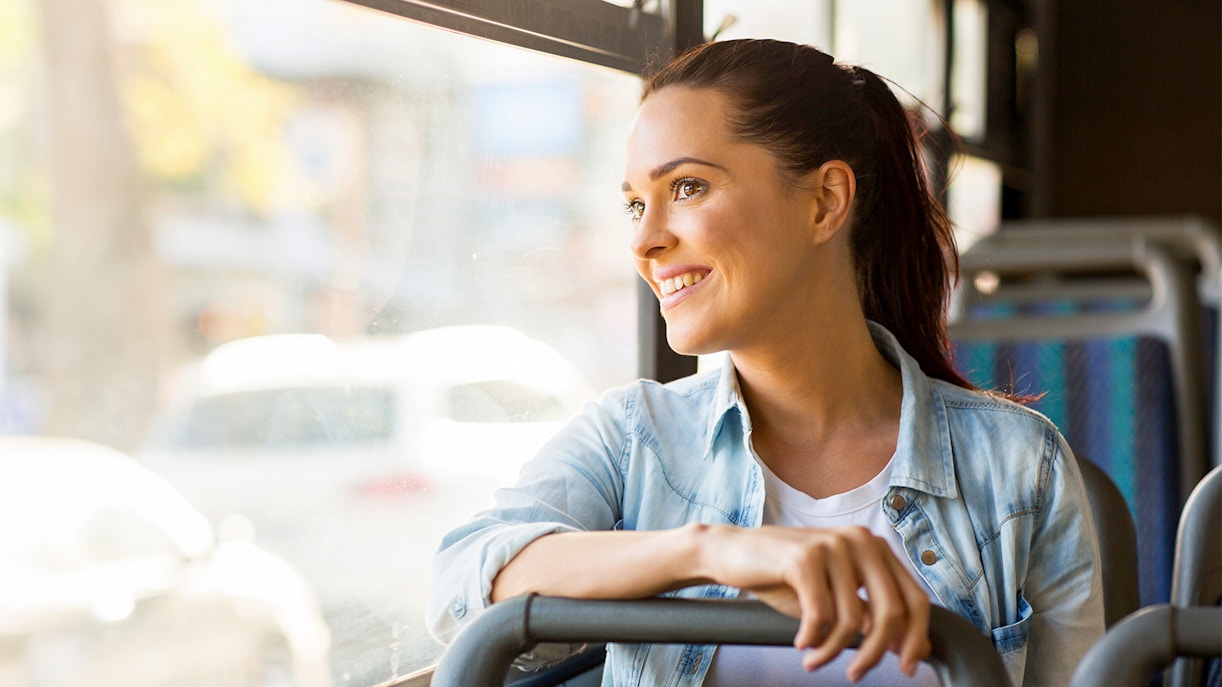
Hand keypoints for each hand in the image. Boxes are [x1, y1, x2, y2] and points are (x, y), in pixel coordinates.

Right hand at [698, 525, 930, 680]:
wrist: (732, 553)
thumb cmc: (784, 576)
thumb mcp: (836, 598)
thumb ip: (873, 615)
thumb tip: (917, 649)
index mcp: (874, 547)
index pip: (916, 598)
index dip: (915, 638)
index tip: (905, 667)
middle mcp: (860, 540)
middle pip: (891, 612)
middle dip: (875, 653)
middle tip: (856, 673)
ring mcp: (833, 546)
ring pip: (853, 620)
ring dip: (833, 650)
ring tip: (815, 658)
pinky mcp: (805, 558)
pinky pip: (821, 616)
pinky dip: (812, 639)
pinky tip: (801, 642)